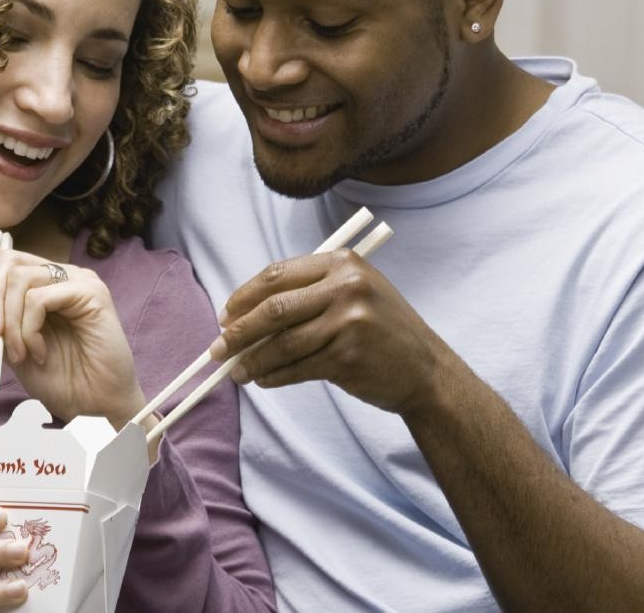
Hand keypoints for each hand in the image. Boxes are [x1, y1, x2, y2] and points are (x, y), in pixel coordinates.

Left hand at [0, 241, 144, 424]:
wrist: (91, 408)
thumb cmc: (57, 378)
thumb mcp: (6, 346)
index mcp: (40, 281)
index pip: (0, 253)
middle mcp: (59, 274)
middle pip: (8, 260)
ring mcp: (78, 280)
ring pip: (21, 279)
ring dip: (10, 322)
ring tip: (19, 353)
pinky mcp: (92, 293)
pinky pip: (41, 297)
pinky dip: (30, 328)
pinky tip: (38, 352)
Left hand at [211, 249, 463, 414]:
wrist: (426, 370)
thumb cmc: (382, 332)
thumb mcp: (354, 294)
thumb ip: (308, 294)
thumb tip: (244, 315)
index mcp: (342, 263)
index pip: (277, 275)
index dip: (243, 297)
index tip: (224, 315)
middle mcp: (346, 287)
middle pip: (273, 308)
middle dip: (238, 331)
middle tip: (217, 348)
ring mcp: (348, 322)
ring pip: (282, 343)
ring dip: (252, 360)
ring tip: (237, 372)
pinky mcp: (347, 356)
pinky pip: (296, 367)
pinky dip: (274, 376)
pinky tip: (263, 380)